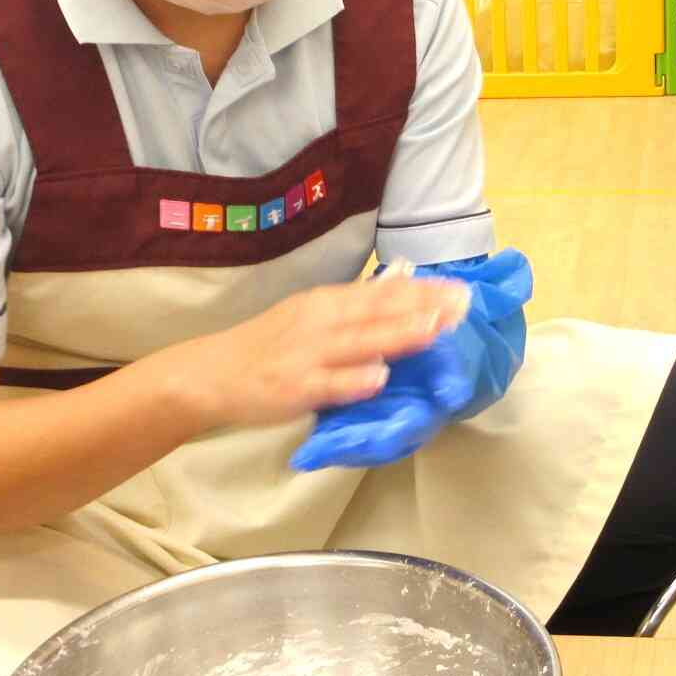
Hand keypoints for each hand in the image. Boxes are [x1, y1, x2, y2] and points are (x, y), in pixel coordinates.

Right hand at [290, 250, 533, 472]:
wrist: (212, 373)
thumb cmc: (269, 346)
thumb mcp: (310, 315)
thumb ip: (353, 309)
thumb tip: (402, 292)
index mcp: (327, 301)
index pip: (382, 292)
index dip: (422, 290)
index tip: (460, 288)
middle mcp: (320, 320)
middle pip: (377, 311)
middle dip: (422, 307)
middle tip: (463, 305)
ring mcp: (308, 354)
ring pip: (359, 342)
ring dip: (397, 334)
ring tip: (434, 329)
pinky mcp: (295, 387)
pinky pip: (329, 383)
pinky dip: (355, 379)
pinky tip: (380, 376)